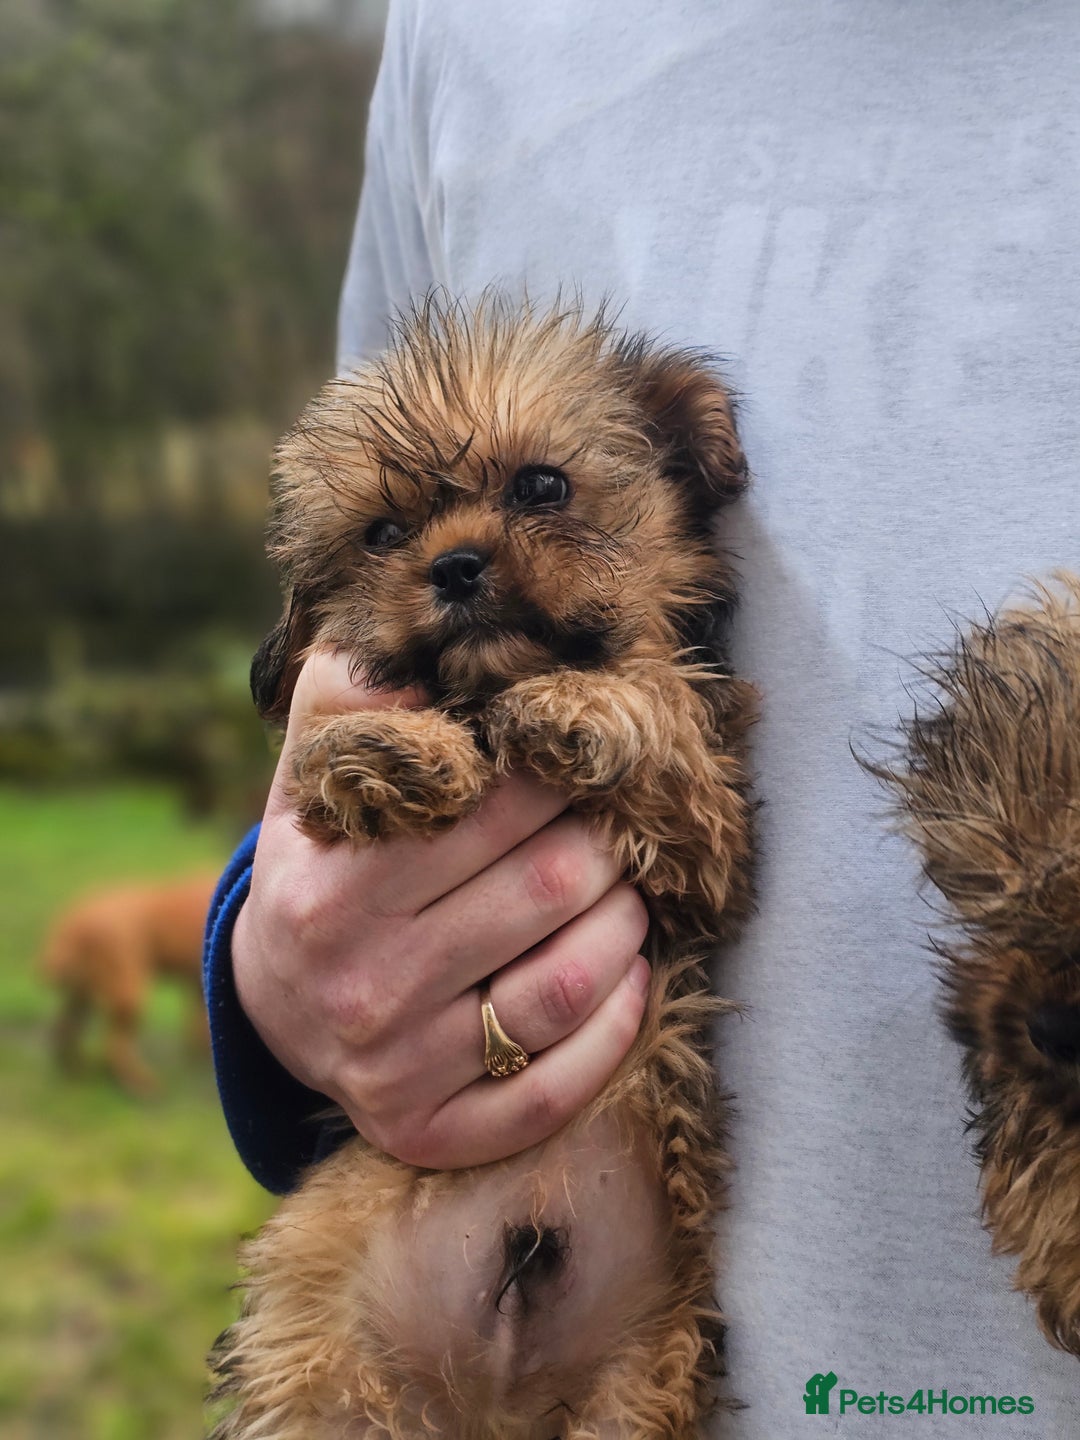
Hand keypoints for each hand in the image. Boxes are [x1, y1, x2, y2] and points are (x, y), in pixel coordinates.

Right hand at [231, 650, 649, 1168]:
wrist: (276, 1012)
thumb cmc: (316, 874)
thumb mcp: (304, 786)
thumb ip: (342, 706)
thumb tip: (413, 658)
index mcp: (328, 894)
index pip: (484, 814)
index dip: (554, 776)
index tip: (578, 760)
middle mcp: (361, 990)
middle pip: (544, 892)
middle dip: (604, 844)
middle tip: (619, 824)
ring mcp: (399, 1073)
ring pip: (563, 988)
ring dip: (626, 926)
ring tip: (629, 891)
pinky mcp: (432, 1135)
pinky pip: (554, 1090)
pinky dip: (616, 1027)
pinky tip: (629, 975)